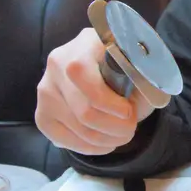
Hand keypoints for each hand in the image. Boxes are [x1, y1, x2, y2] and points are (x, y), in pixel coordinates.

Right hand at [35, 29, 152, 154]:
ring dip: (106, 140)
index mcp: (85, 43)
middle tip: (130, 128)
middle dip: (115, 127)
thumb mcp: (143, 68)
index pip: (85, 77)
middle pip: (84, 111)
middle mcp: (57, 62)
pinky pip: (64, 140)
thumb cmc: (128, 70)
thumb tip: (146, 95)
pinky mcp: (42, 113)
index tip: (130, 112)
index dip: (112, 104)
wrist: (109, 73)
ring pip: (78, 129)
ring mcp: (46, 89)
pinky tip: (104, 141)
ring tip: (121, 135)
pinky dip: (89, 147)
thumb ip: (148, 77)